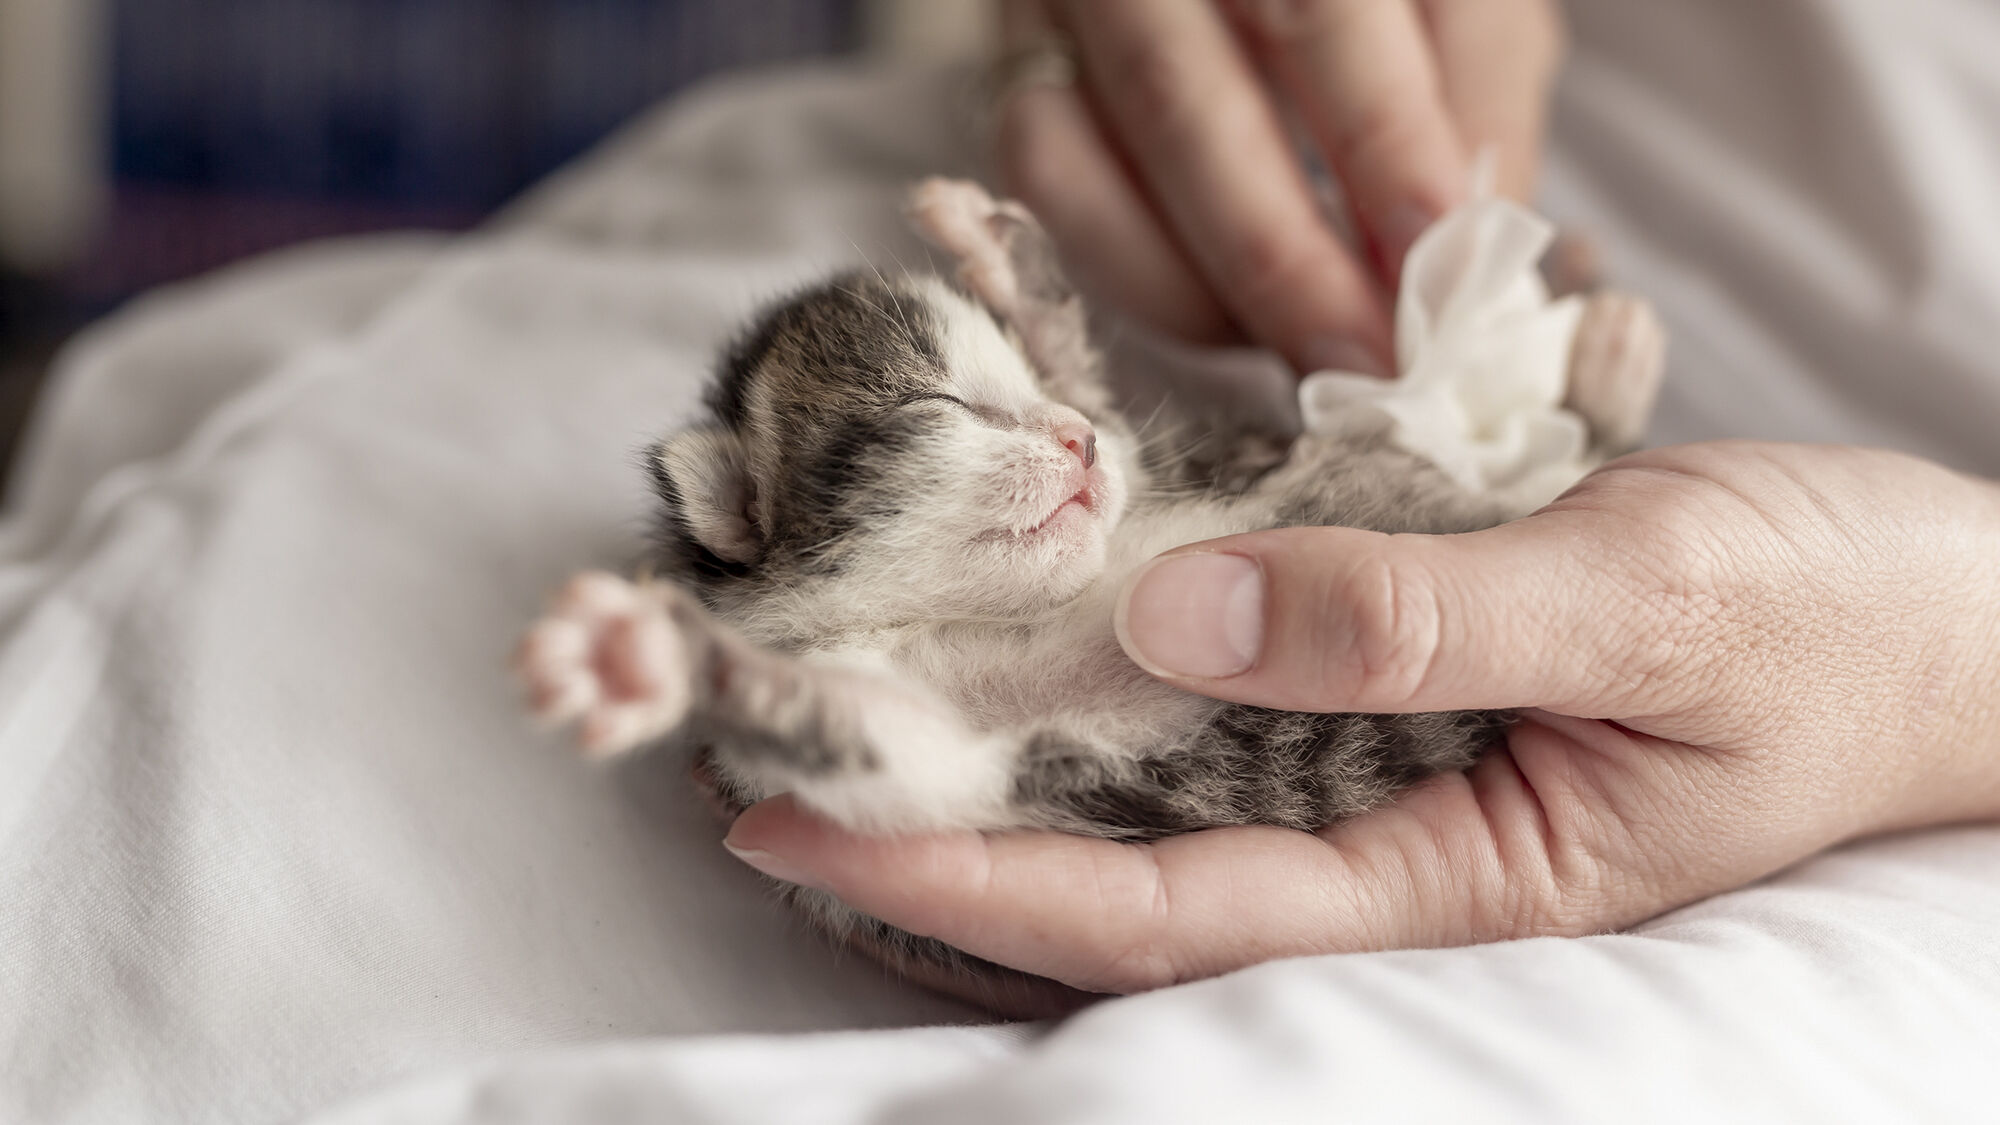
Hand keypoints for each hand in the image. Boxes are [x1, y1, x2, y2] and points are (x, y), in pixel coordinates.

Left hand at [724, 443, 1999, 994]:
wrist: (1959, 614)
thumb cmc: (1843, 628)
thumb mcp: (1647, 606)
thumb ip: (1416, 621)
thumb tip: (1175, 617)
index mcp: (1450, 878)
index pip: (1160, 915)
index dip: (968, 882)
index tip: (805, 827)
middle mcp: (1391, 838)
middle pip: (1126, 867)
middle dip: (947, 833)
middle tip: (772, 764)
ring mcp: (1392, 763)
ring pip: (1164, 781)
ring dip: (1012, 746)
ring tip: (851, 698)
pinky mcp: (1404, 681)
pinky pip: (1234, 684)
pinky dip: (1121, 652)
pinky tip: (1033, 610)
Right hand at [992, 0, 1565, 373]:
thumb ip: (1473, 103)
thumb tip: (1459, 262)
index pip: (1321, 15)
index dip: (1380, 150)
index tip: (1432, 277)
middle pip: (1181, 104)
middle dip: (1281, 262)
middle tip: (1363, 368)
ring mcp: (1057, 10)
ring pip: (1072, 162)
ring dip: (1192, 291)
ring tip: (1296, 352)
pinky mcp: (1014, 71)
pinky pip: (1039, 190)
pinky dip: (1127, 272)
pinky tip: (1223, 312)